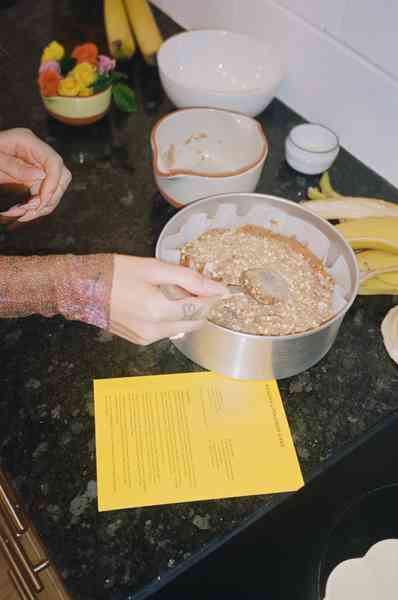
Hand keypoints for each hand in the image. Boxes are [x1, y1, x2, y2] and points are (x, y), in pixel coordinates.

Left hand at [0, 128, 71, 221]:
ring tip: (21, 215)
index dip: (53, 182)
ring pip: (55, 190)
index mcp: (29, 142)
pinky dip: (36, 208)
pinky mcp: (34, 180)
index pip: (54, 161)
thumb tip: (40, 176)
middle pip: (62, 177)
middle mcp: (38, 155)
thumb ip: (15, 166)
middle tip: (30, 209)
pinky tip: (22, 214)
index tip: (42, 199)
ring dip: (42, 207)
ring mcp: (38, 168)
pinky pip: (44, 196)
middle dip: (50, 198)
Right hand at [109, 256, 226, 344]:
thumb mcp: (154, 267)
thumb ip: (188, 278)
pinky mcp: (140, 340)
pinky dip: (171, 317)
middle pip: (194, 322)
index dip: (213, 296)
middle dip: (200, 304)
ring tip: (171, 290)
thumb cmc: (113, 273)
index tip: (220, 287)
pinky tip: (158, 301)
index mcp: (158, 311)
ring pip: (182, 327)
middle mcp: (154, 330)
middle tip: (193, 285)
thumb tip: (217, 288)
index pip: (200, 309)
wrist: (82, 287)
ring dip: (185, 311)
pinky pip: (167, 330)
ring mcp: (146, 338)